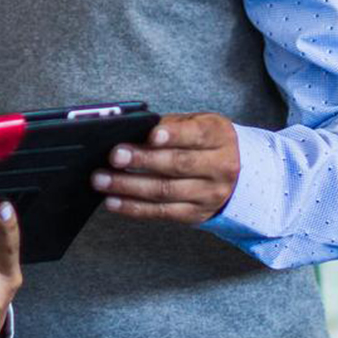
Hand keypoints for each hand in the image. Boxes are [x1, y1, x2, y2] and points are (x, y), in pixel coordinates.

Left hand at [92, 111, 240, 223]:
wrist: (234, 173)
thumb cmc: (203, 142)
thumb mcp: (195, 124)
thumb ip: (168, 125)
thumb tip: (131, 130)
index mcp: (218, 137)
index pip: (196, 135)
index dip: (173, 135)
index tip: (151, 135)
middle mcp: (219, 167)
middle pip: (178, 164)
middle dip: (143, 161)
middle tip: (115, 156)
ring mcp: (209, 194)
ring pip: (166, 191)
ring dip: (129, 186)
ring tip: (103, 180)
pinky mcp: (195, 214)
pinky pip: (162, 213)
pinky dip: (134, 208)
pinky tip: (114, 201)